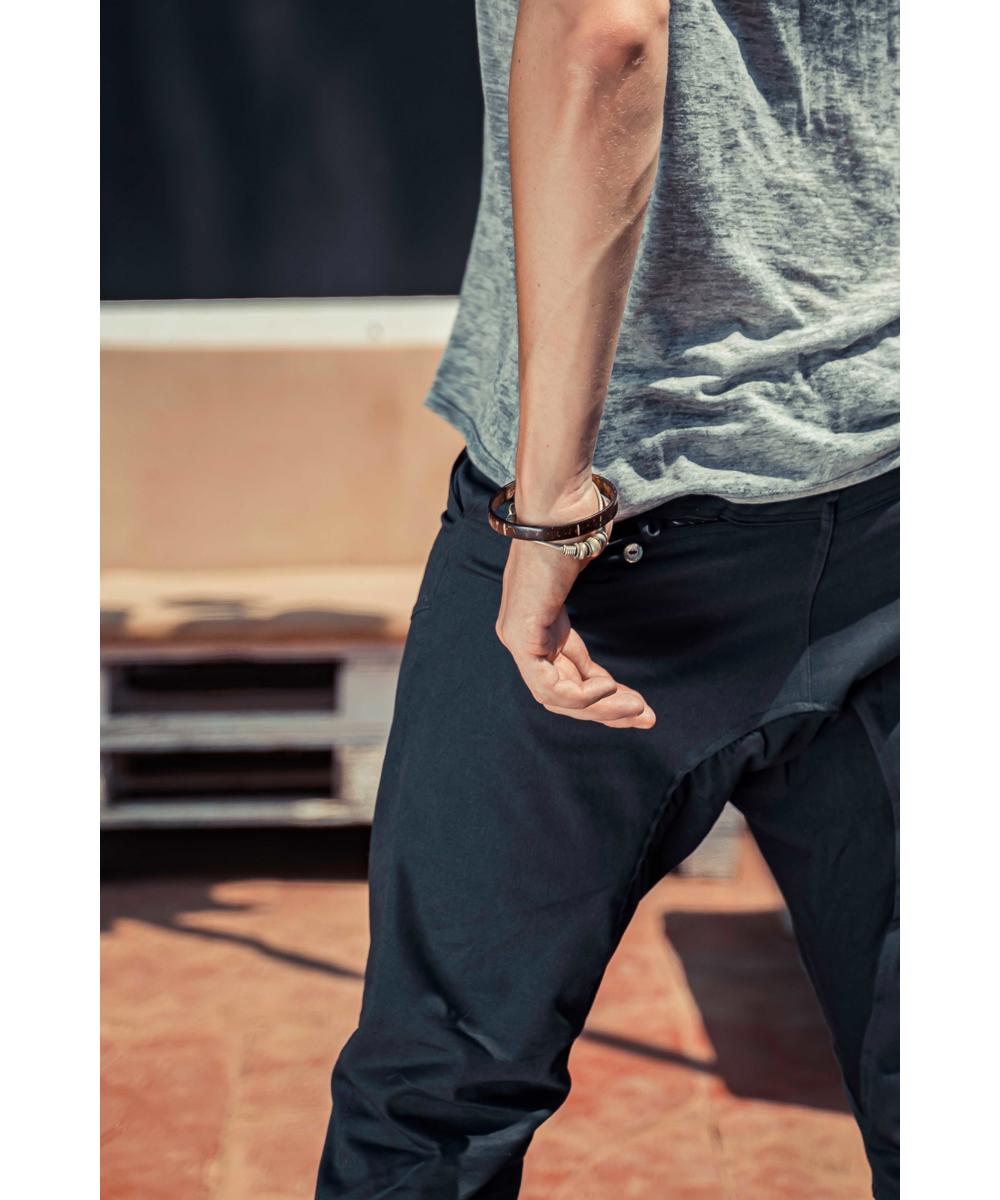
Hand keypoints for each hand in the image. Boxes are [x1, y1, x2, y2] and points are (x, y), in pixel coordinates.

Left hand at [494, 537, 655, 729]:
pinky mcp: (520, 635)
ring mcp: (517, 637)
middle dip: (606, 711)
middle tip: (644, 717)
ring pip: (556, 697)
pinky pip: (548, 685)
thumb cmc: (574, 533)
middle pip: (563, 695)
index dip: (603, 698)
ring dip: (600, 707)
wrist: (560, 510)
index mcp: (539, 626)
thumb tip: (609, 630)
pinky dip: (581, 694)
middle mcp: (523, 636)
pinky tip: (608, 686)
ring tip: (634, 706)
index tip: (639, 707)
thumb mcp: (584, 584)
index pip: (567, 678)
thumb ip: (590, 610)